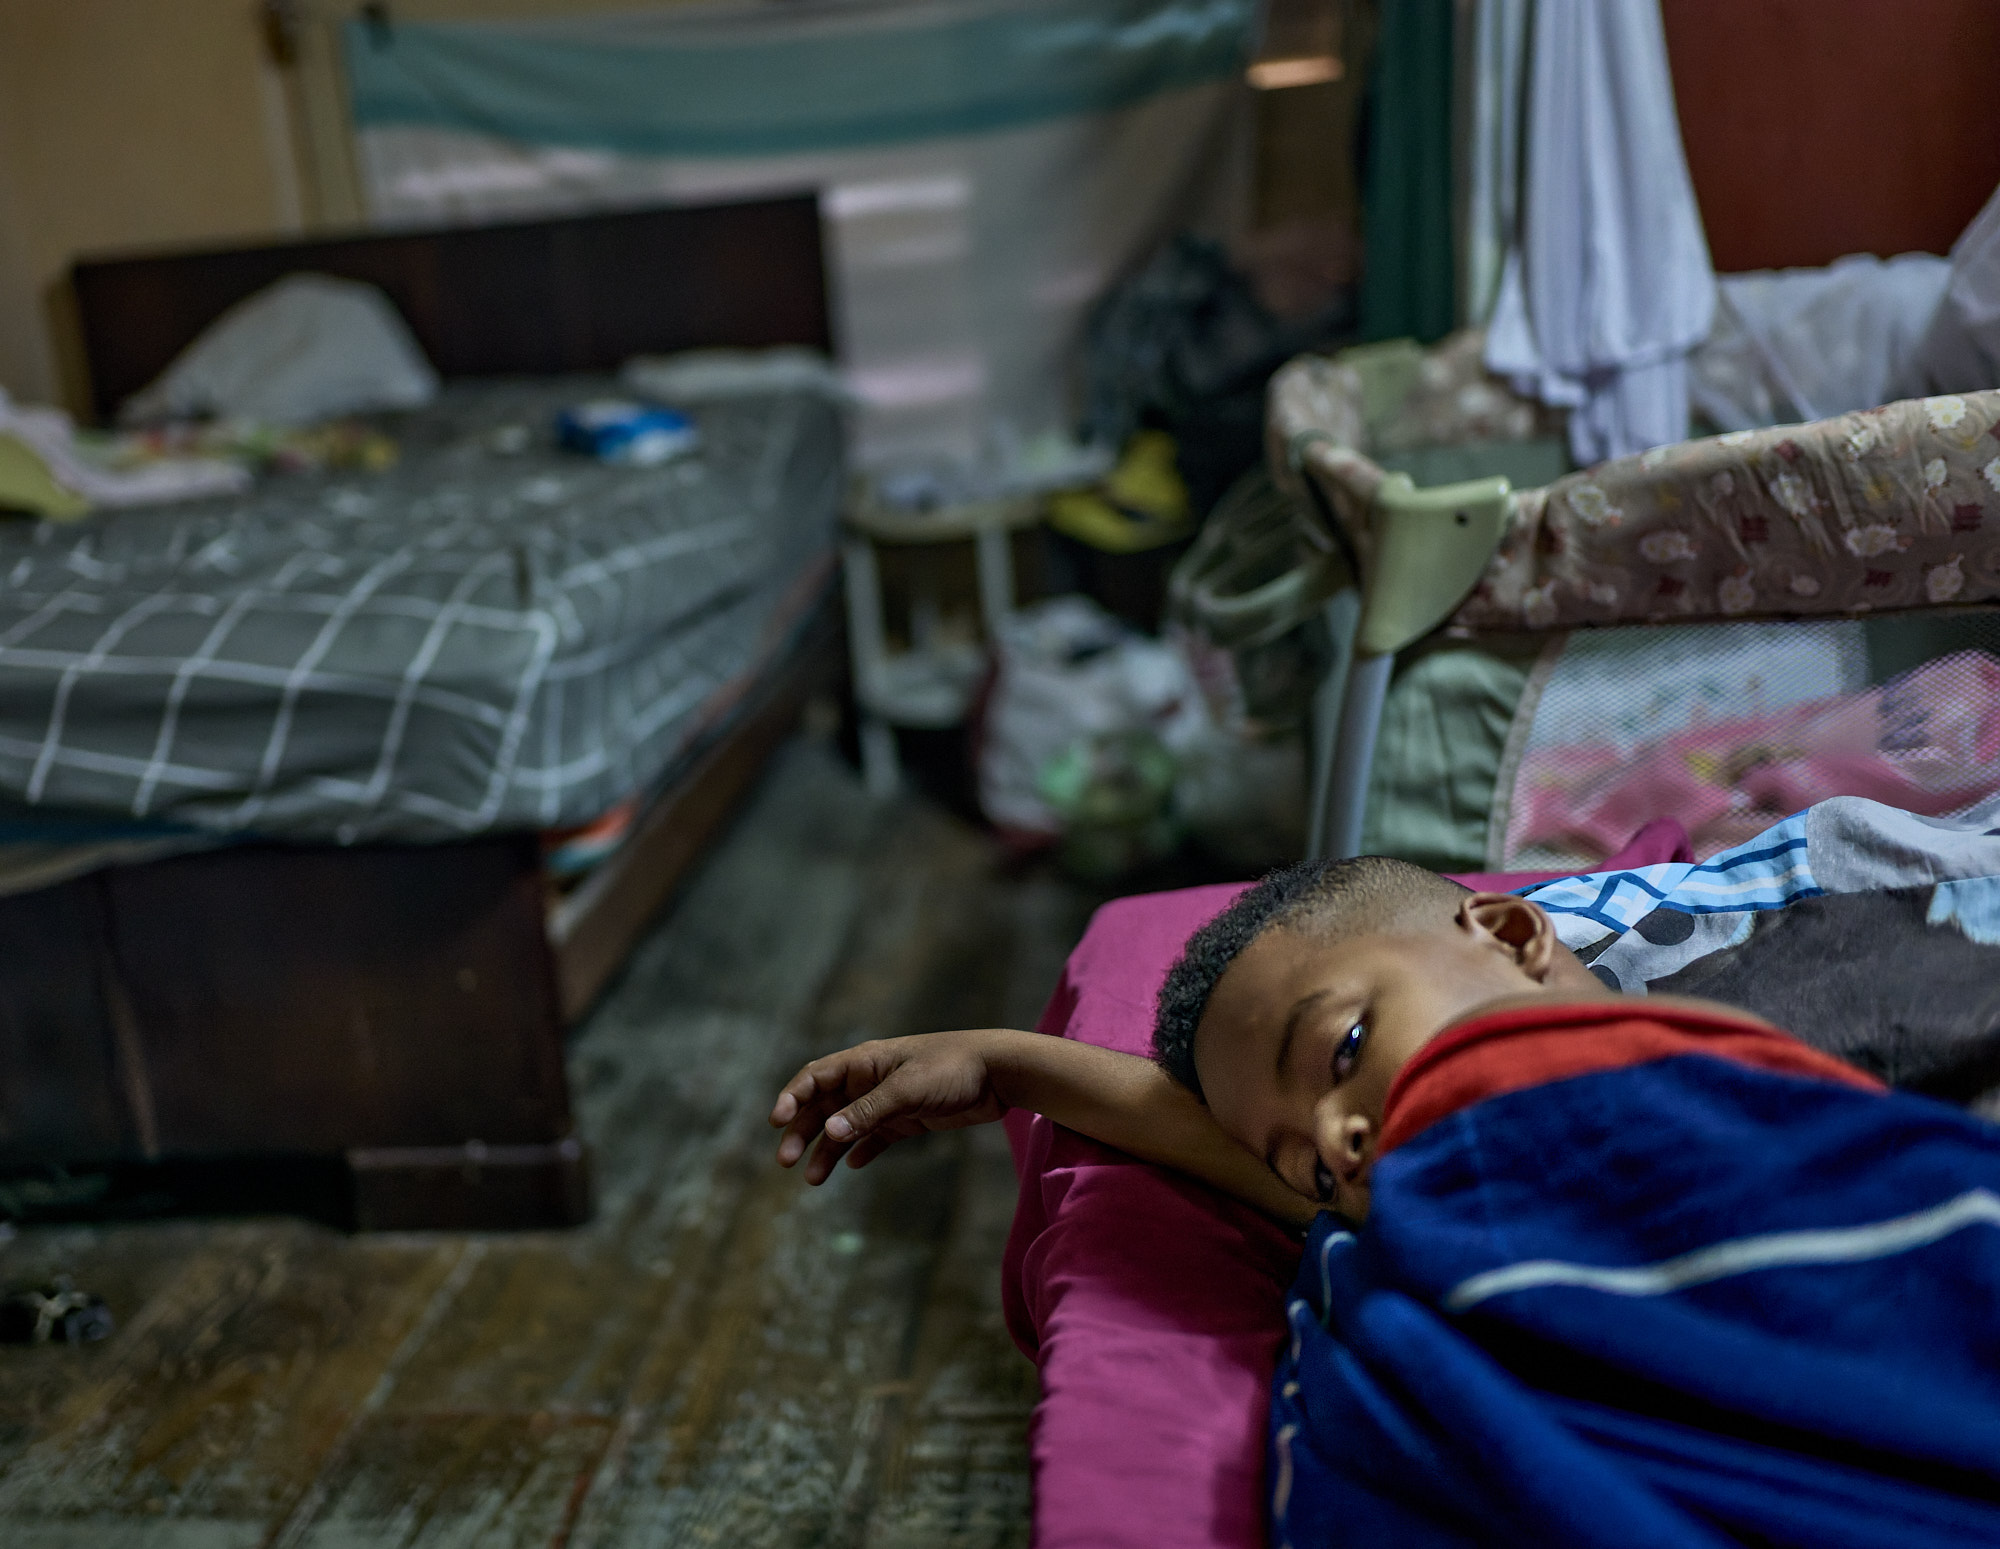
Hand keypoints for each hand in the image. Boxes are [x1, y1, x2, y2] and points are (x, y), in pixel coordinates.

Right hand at [770, 1031, 1010, 1183]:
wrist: (999, 1073)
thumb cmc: (952, 1068)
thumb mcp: (908, 1089)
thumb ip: (868, 1111)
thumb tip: (828, 1133)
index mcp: (864, 1062)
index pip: (815, 1077)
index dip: (792, 1097)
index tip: (776, 1121)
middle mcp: (870, 1080)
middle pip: (824, 1106)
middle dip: (802, 1131)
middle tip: (786, 1160)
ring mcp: (889, 1101)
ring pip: (847, 1127)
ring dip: (828, 1150)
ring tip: (813, 1179)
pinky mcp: (908, 1119)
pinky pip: (876, 1137)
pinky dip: (861, 1151)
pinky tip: (852, 1167)